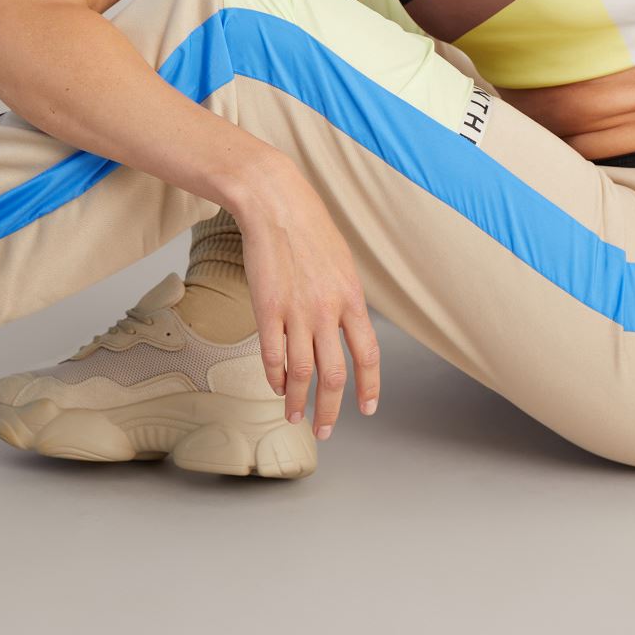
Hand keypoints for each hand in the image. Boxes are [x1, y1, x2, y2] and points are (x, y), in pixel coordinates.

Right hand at [227, 153, 381, 439]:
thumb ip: (345, 300)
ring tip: (295, 417)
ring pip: (301, 372)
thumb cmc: (310, 230)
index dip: (369, 386)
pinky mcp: (266, 308)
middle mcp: (327, 309)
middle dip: (330, 409)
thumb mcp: (342, 264)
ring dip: (299, 401)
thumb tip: (347, 331)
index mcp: (352, 298)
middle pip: (334, 374)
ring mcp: (295, 310)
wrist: (276, 204)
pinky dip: (275, 377)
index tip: (367, 409)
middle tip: (324, 430)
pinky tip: (277, 387)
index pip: (368, 354)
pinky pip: (272, 355)